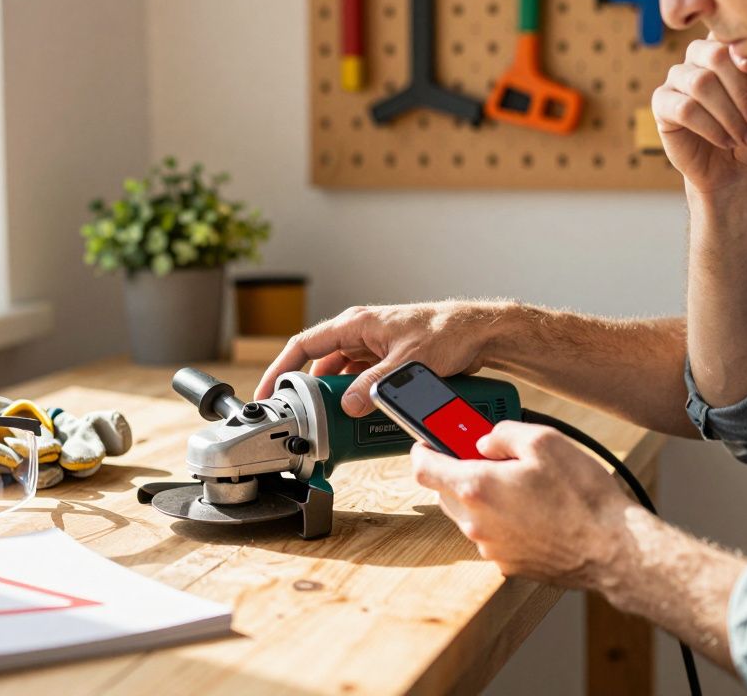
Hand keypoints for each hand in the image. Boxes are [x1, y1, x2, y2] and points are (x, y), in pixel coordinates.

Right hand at [254, 301, 507, 416]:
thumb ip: (374, 385)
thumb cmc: (448, 332)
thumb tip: (347, 404)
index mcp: (356, 324)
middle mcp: (360, 333)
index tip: (266, 392)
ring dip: (337, 398)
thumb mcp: (407, 363)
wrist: (480, 332)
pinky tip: (360, 416)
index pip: (303, 346)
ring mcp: (373, 347)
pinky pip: (361, 381)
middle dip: (310, 392)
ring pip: (341, 376)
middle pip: (320, 365)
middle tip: (303, 418)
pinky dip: (357, 398)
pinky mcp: (387, 360)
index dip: (279, 369)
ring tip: (332, 422)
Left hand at [410, 421, 630, 587]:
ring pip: (470, 514)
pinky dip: (503, 519)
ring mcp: (491, 547)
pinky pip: (493, 534)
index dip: (422, 449)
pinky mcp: (508, 564)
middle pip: (446, 491)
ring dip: (484, 497)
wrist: (614, 549)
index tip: (429, 440)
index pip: (423, 468)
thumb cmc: (582, 496)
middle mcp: (476, 523)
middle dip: (459, 471)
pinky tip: (535, 510)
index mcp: (477, 488)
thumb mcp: (545, 440)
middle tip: (488, 456)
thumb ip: (502, 434)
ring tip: (522, 484)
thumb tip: (484, 441)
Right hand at [652, 35, 746, 194]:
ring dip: (729, 114)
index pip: (731, 31)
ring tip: (746, 137)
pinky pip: (683, 108)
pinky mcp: (663, 105)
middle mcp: (700, 56)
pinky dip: (711, 127)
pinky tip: (725, 141)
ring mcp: (678, 79)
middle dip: (742, 90)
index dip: (743, 49)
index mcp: (730, 46)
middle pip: (715, 54)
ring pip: (699, 83)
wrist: (743, 169)